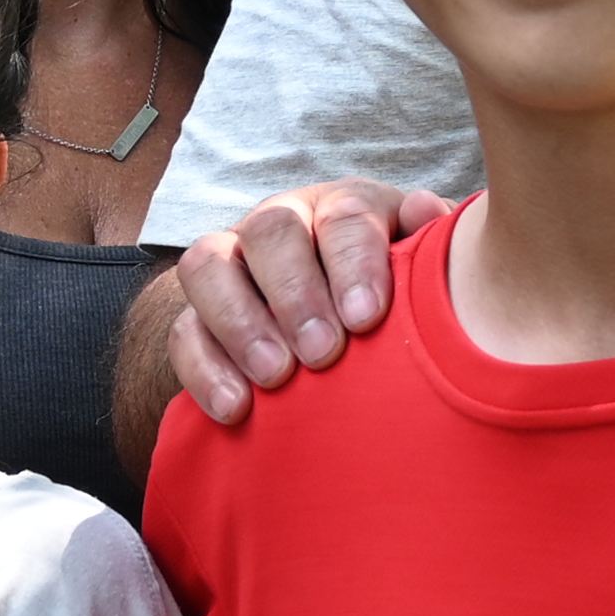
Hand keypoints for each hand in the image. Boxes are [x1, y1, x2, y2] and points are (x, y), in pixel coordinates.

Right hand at [160, 178, 450, 427]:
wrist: (347, 335)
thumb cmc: (398, 300)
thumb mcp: (424, 272)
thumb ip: (432, 247)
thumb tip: (427, 210)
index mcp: (342, 207)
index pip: (344, 215)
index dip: (354, 263)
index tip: (366, 318)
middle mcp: (281, 223)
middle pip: (270, 230)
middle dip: (295, 293)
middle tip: (323, 352)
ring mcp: (232, 266)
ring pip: (208, 266)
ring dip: (239, 322)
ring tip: (276, 377)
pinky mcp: (198, 316)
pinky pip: (183, 331)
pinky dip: (205, 370)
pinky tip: (236, 408)